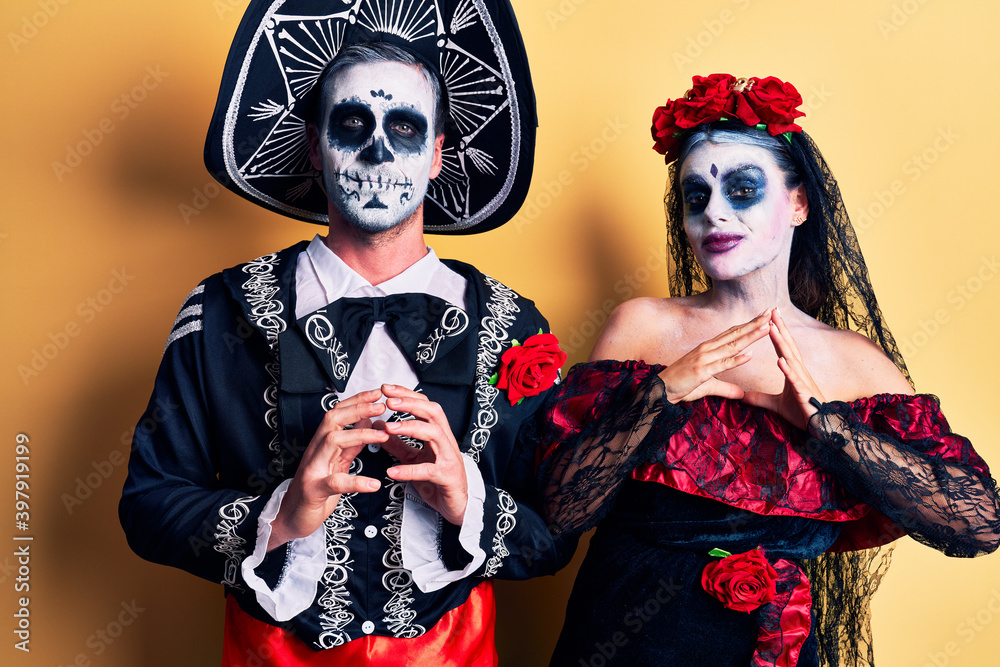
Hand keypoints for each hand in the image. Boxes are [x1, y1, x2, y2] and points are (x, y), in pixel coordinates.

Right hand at [268, 389, 387, 550]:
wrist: (291, 519)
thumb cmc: (315, 490)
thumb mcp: (336, 463)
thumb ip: (351, 444)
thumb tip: (367, 421)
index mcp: (321, 444)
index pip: (338, 413)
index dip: (357, 400)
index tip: (378, 392)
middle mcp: (315, 451)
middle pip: (333, 419)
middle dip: (358, 408)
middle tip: (382, 404)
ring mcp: (312, 469)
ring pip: (332, 441)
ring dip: (360, 435)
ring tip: (383, 435)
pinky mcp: (314, 491)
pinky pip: (335, 482)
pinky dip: (356, 482)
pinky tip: (374, 484)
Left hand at [378, 384, 468, 525]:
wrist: (457, 505)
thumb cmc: (437, 480)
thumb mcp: (413, 459)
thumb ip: (397, 444)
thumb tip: (378, 427)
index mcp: (438, 433)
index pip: (425, 405)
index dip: (407, 395)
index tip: (387, 389)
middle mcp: (446, 441)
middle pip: (433, 412)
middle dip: (411, 403)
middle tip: (389, 400)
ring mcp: (449, 457)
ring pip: (434, 433)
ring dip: (410, 428)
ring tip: (389, 428)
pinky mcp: (447, 476)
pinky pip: (428, 470)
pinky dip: (409, 471)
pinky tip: (392, 472)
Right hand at [659, 310, 771, 402]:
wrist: (659, 390)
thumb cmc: (680, 385)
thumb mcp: (707, 386)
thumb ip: (726, 388)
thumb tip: (741, 394)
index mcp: (708, 348)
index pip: (732, 333)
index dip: (748, 324)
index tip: (763, 316)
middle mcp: (707, 349)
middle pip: (735, 334)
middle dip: (754, 323)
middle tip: (770, 312)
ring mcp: (704, 358)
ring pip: (732, 345)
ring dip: (750, 336)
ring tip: (766, 327)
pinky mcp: (702, 371)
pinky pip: (722, 365)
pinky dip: (736, 359)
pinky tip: (750, 354)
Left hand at [742, 308, 825, 429]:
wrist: (821, 427)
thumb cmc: (802, 413)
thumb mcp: (776, 405)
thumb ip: (760, 398)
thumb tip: (743, 397)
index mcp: (792, 371)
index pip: (782, 348)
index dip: (775, 332)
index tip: (768, 317)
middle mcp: (798, 372)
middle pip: (788, 346)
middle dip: (780, 328)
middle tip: (772, 310)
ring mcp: (802, 381)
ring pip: (790, 358)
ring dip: (781, 343)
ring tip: (772, 328)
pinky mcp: (803, 394)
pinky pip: (795, 380)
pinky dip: (788, 370)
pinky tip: (781, 361)